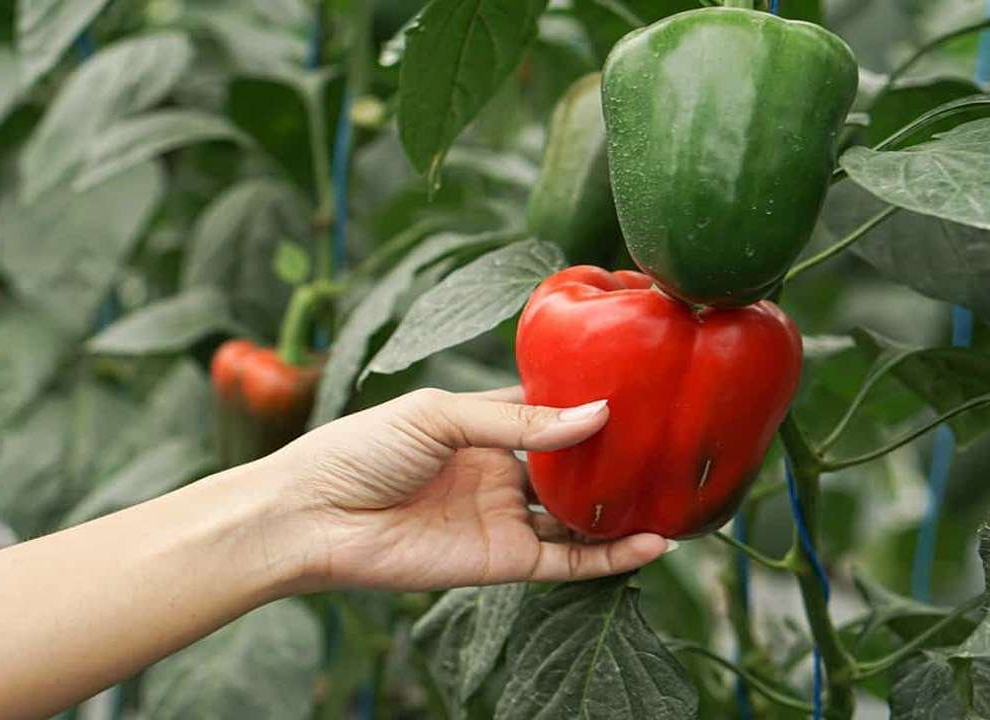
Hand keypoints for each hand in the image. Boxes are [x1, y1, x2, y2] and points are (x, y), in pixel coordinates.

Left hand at [270, 387, 671, 591]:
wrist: (312, 515)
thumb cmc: (361, 448)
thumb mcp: (440, 414)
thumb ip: (518, 420)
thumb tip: (595, 415)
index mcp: (480, 424)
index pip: (548, 410)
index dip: (589, 401)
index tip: (642, 388)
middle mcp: (498, 470)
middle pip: (571, 465)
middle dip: (616, 457)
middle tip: (672, 441)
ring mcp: (503, 517)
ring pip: (577, 516)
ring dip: (621, 509)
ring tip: (676, 494)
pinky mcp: (500, 561)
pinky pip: (566, 561)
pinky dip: (608, 556)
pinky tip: (649, 542)